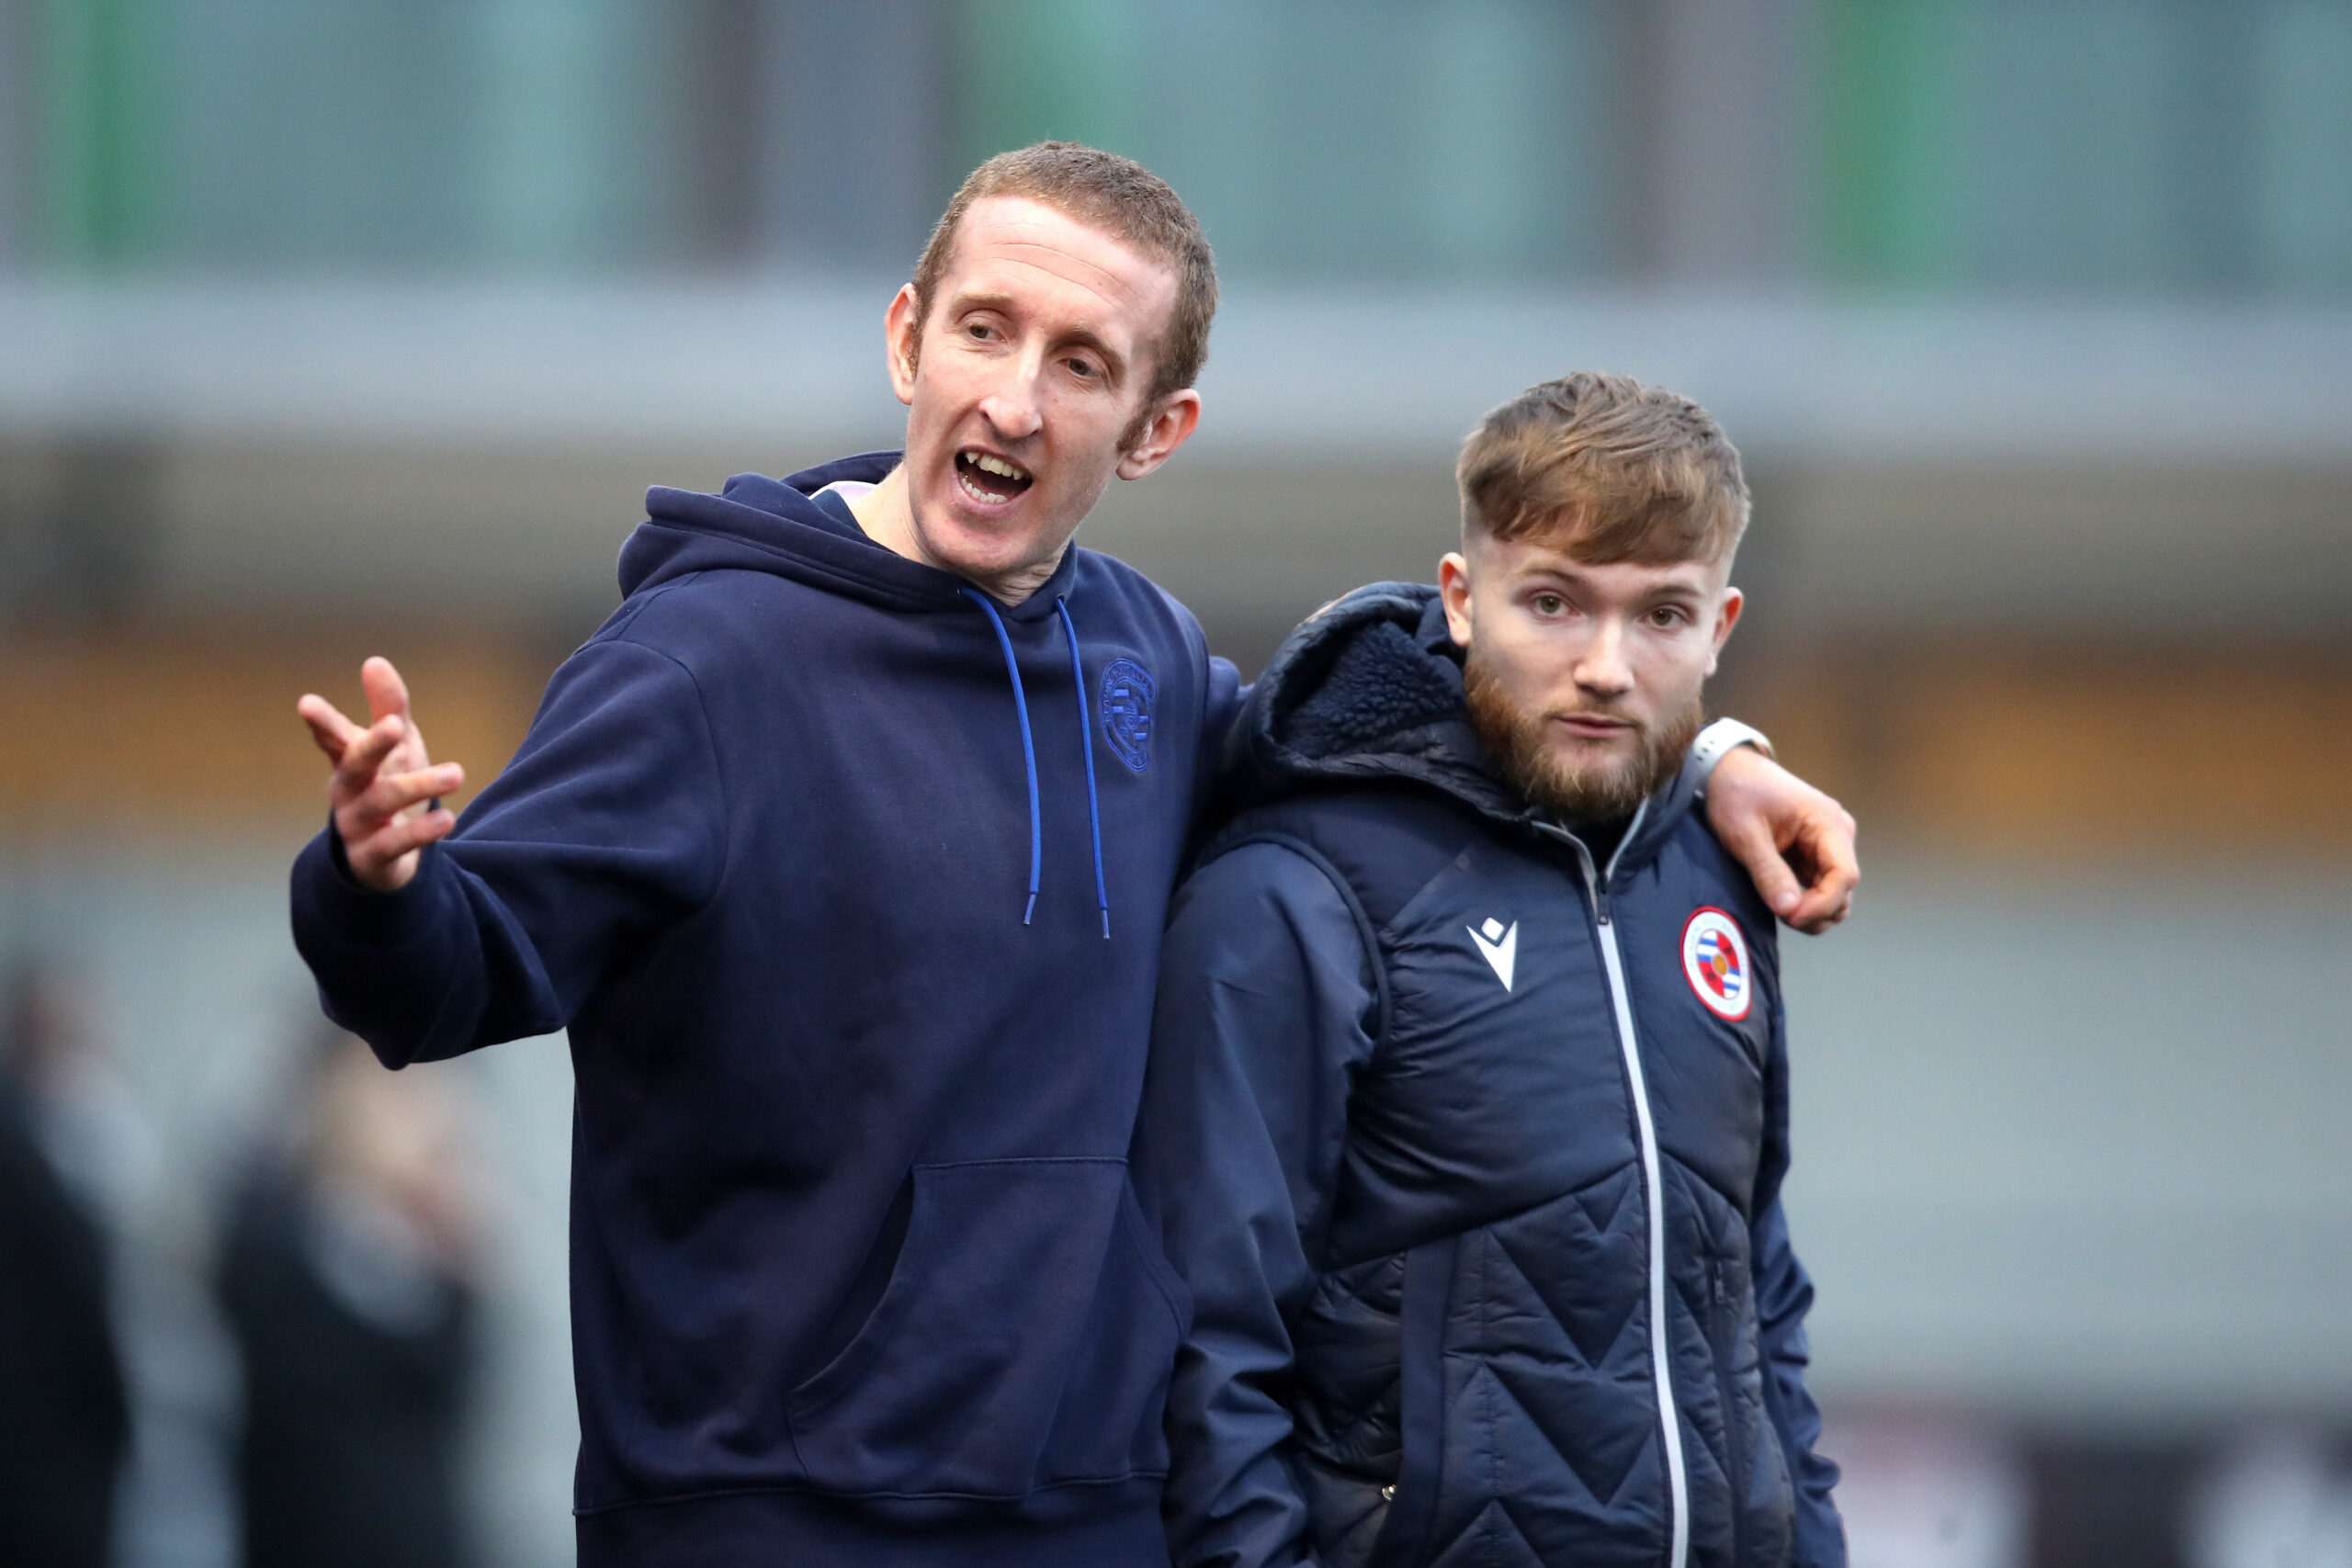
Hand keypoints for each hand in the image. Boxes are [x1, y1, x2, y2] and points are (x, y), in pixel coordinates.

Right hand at [296, 657, 463, 892]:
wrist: (383, 856)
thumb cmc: (386, 786)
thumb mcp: (396, 746)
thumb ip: (388, 707)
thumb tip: (374, 661)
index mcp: (349, 759)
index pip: (333, 737)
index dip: (322, 722)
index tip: (307, 704)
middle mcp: (347, 789)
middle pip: (355, 765)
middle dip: (373, 745)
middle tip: (395, 725)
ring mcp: (356, 824)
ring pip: (382, 802)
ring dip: (419, 786)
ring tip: (457, 772)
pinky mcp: (373, 856)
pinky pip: (395, 843)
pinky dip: (421, 832)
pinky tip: (448, 818)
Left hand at [1704, 747, 1857, 934]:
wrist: (1728, 770)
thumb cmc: (1736, 793)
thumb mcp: (1744, 833)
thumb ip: (1768, 871)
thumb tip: (1789, 909)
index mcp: (1827, 823)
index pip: (1844, 876)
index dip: (1822, 904)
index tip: (1790, 916)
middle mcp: (1837, 834)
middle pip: (1843, 889)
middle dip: (1816, 911)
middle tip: (1780, 915)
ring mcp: (1827, 844)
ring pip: (1834, 893)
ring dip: (1812, 911)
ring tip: (1778, 907)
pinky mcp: (1814, 853)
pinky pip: (1819, 886)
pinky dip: (1805, 901)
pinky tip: (1779, 900)